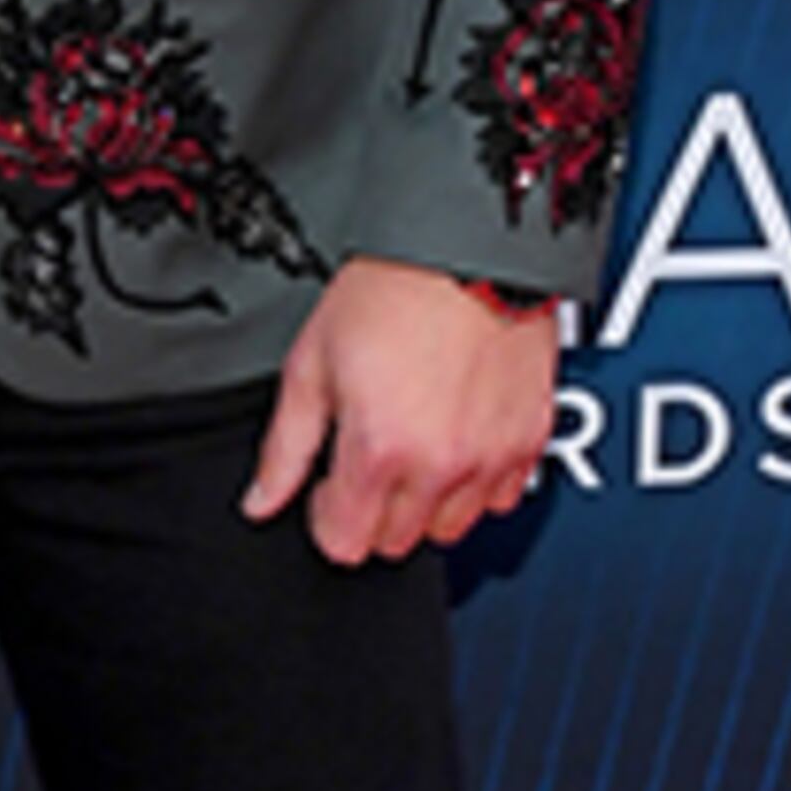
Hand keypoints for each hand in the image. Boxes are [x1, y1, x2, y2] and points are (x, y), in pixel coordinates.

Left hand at [241, 258, 557, 565]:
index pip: (345, 544)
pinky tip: (454, 440)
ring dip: (423, 503)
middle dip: (371, 511)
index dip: (325, 518)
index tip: (326, 489)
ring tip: (411, 448)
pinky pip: (500, 499)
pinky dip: (475, 484)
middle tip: (366, 459)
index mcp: (379, 450)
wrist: (467, 246)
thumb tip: (262, 500)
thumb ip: (285, 447)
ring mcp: (490, 456)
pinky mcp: (529, 440)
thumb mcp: (312, 363)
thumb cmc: (391, 290)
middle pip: (395, 542)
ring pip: (449, 529)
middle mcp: (441, 464)